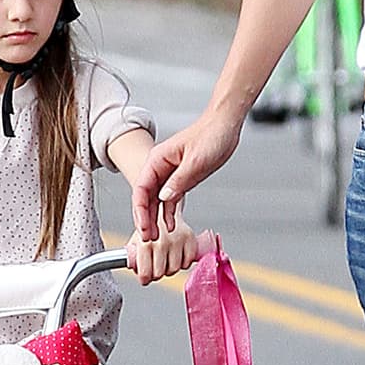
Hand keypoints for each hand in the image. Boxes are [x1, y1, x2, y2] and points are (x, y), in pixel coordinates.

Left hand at [126, 217, 199, 285]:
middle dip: (156, 274)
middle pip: (159, 274)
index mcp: (145, 243)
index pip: (145, 273)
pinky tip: (176, 256)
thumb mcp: (136, 239)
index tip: (144, 278)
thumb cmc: (150, 227)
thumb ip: (132, 256)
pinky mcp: (190, 239)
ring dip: (169, 269)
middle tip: (155, 268)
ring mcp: (177, 241)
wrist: (166, 209)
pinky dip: (182, 264)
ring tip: (165, 261)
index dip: (144, 279)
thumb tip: (134, 269)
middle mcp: (162, 242)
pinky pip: (187, 264)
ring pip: (174, 270)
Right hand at [132, 106, 243, 236]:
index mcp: (157, 160)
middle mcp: (160, 167)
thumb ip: (179, 181)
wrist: (225, 126)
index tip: (143, 228)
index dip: (140, 211)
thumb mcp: (196, 162)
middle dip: (145, 219)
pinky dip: (169, 213)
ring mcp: (170, 174)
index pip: (141, 189)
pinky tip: (170, 225)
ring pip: (157, 200)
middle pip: (146, 197)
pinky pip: (170, 199)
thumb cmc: (211, 136)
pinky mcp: (181, 178)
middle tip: (147, 239)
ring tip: (155, 237)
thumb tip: (164, 199)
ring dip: (155, 218)